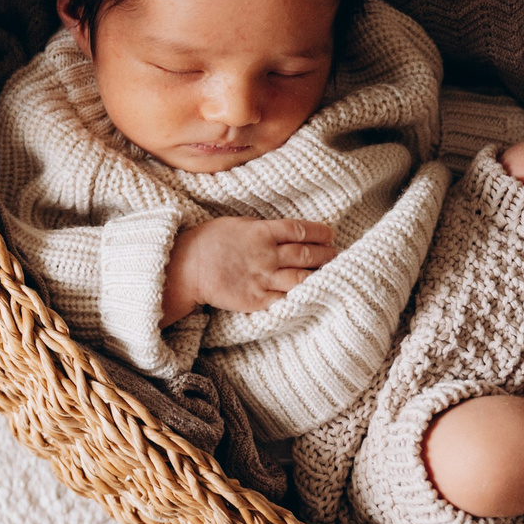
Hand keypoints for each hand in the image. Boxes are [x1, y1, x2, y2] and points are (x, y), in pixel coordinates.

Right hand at [162, 217, 338, 323]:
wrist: (186, 267)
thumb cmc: (207, 241)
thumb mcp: (236, 224)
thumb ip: (261, 229)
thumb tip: (280, 232)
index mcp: (262, 232)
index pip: (299, 230)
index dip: (319, 232)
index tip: (330, 234)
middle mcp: (267, 255)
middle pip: (306, 254)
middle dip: (326, 255)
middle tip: (337, 254)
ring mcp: (263, 279)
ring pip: (301, 278)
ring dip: (319, 275)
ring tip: (331, 274)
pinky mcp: (257, 299)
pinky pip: (285, 299)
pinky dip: (302, 297)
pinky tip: (313, 295)